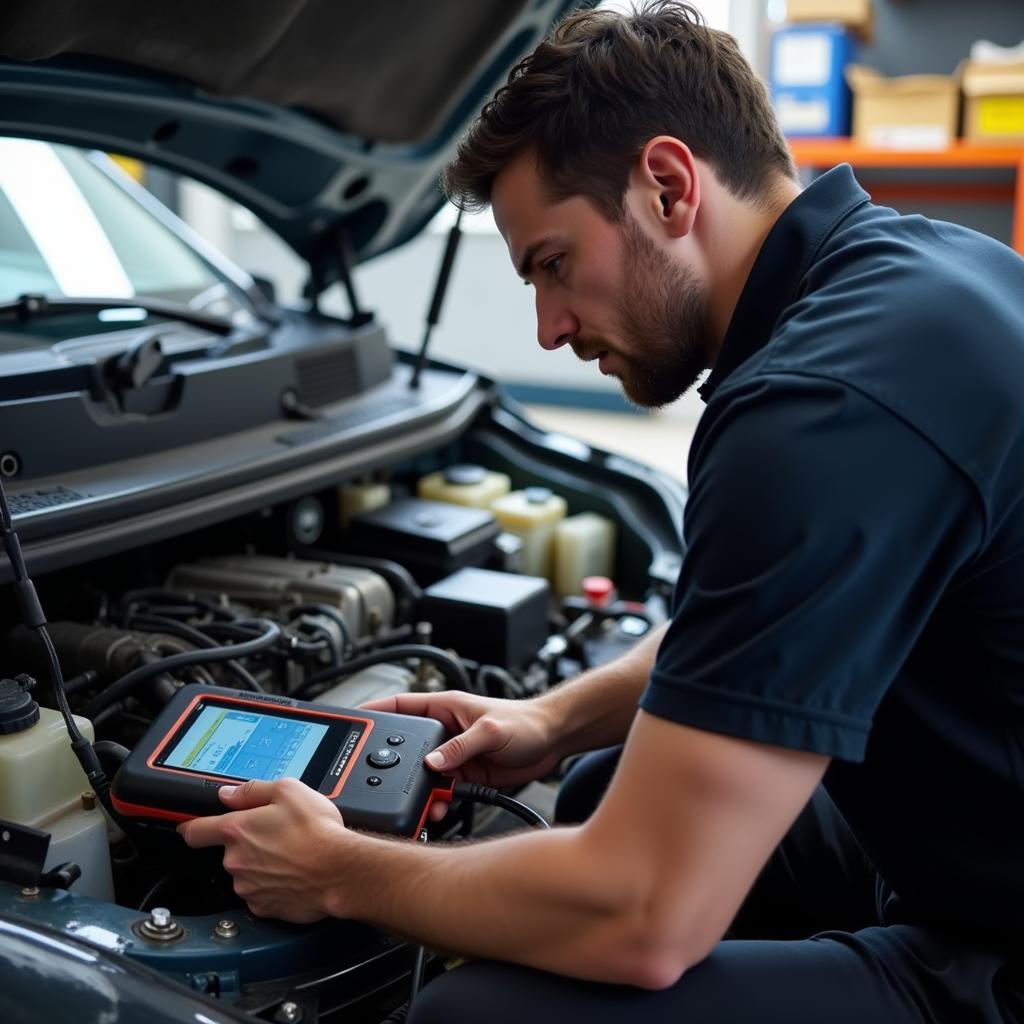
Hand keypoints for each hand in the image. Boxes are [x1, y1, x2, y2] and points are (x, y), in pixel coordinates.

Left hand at [177, 778, 346, 922]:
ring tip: (291, 854)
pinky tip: (294, 874)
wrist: (340, 870)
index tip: (188, 827)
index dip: (189, 826)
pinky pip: (261, 894)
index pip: (194, 830)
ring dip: (262, 865)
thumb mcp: (289, 790)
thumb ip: (253, 790)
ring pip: (246, 873)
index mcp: (237, 830)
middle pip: (229, 851)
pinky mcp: (264, 907)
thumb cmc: (318, 832)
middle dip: (248, 843)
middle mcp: (236, 861)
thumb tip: (230, 794)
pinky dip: (274, 885)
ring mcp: (248, 888)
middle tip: (277, 834)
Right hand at [361, 691, 561, 820]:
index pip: (400, 707)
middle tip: (379, 778)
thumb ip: (461, 746)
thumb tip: (432, 763)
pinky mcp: (463, 776)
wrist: (553, 741)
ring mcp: (452, 755)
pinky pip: (441, 792)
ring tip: (419, 803)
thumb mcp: (491, 729)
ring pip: (421, 775)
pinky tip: (438, 810)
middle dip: (392, 764)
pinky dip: (436, 803)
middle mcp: (444, 732)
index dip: (374, 714)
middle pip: (405, 747)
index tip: (353, 724)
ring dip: (418, 790)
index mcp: (444, 708)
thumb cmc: (526, 721)